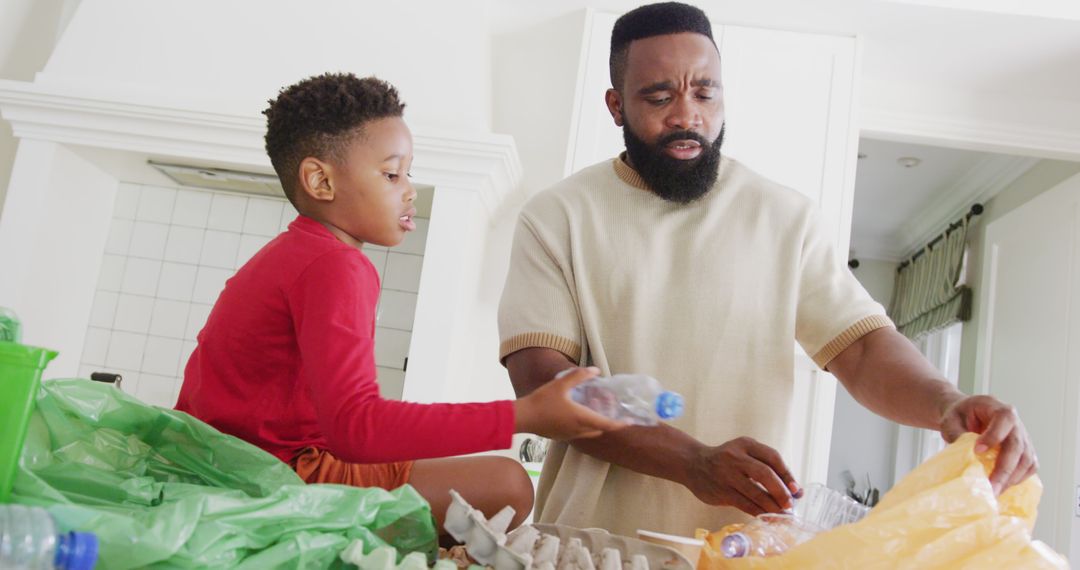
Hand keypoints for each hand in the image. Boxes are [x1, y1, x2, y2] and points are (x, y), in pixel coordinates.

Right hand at [513, 367, 627, 439]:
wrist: (523, 417)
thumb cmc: (542, 400)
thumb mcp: (561, 384)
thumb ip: (579, 375)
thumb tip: (595, 370)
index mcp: (581, 418)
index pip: (607, 424)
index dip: (620, 424)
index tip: (630, 421)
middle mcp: (578, 430)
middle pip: (600, 430)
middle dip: (609, 424)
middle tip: (614, 414)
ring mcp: (569, 435)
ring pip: (589, 433)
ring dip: (596, 426)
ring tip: (597, 414)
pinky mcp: (561, 436)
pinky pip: (579, 434)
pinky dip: (585, 427)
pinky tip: (578, 417)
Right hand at [685, 436, 801, 515]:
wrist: (693, 463)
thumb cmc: (726, 460)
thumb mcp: (744, 453)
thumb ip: (767, 467)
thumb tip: (795, 491)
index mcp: (746, 444)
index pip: (773, 457)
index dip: (787, 474)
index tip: (796, 490)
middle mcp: (736, 457)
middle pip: (765, 474)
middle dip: (781, 491)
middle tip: (790, 504)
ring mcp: (727, 475)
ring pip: (755, 493)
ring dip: (772, 506)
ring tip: (782, 514)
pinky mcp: (721, 491)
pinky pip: (745, 504)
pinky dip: (759, 512)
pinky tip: (767, 517)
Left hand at [939, 395, 1037, 494]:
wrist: (967, 414)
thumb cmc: (960, 415)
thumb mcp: (950, 420)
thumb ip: (956, 433)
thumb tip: (965, 455)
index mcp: (999, 409)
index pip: (1004, 420)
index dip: (994, 436)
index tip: (977, 451)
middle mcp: (1016, 423)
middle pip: (1017, 446)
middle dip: (1004, 469)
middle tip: (990, 487)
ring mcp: (1023, 438)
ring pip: (1027, 459)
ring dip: (1012, 478)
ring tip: (995, 491)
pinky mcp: (1025, 451)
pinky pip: (1029, 467)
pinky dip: (1018, 478)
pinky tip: (1003, 486)